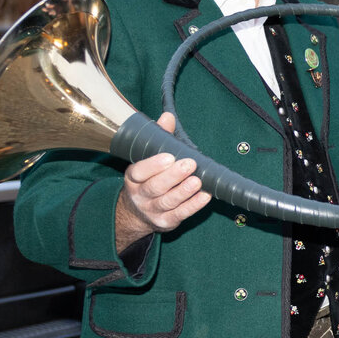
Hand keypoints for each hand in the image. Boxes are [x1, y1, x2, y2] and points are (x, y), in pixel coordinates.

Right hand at [115, 113, 210, 247]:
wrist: (136, 212)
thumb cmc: (148, 178)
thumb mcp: (147, 158)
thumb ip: (159, 137)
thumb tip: (168, 116)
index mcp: (133, 178)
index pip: (139, 171)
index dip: (153, 165)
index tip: (169, 157)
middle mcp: (140, 195)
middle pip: (155, 187)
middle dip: (173, 176)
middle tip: (189, 164)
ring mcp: (152, 210)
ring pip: (168, 201)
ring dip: (184, 191)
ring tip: (197, 181)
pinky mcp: (166, 221)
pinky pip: (181, 214)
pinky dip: (193, 206)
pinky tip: (205, 196)